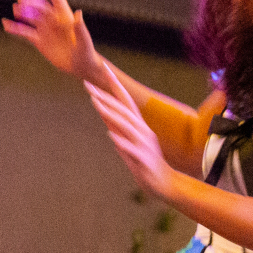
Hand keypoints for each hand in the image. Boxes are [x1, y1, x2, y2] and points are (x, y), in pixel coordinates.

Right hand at [2, 0, 101, 79]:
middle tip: (22, 1)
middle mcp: (53, 20)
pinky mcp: (38, 40)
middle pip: (40, 6)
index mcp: (65, 16)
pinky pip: (25, 32)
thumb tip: (78, 12)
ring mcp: (45, 29)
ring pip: (31, 17)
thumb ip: (80, 28)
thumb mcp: (84, 41)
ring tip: (16, 9)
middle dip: (32, 2)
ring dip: (23, 12)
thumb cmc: (86, 52)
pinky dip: (15, 28)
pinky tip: (6, 24)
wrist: (80, 66)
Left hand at [86, 77, 174, 199]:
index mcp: (139, 126)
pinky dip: (121, 141)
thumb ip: (118, 129)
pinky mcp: (143, 159)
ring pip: (126, 125)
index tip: (104, 68)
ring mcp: (144, 144)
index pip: (127, 101)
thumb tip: (104, 114)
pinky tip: (111, 135)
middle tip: (87, 84)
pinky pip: (131, 149)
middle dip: (105, 96)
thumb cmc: (145, 164)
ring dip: (110, 113)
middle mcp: (143, 131)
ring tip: (95, 103)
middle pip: (123, 109)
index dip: (115, 85)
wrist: (165, 184)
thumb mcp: (129, 144)